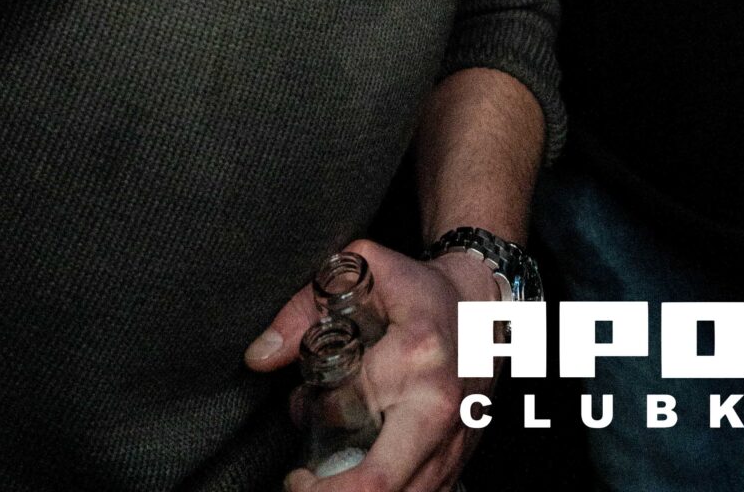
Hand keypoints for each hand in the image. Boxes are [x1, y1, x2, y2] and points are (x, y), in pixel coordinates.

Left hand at [247, 235, 496, 491]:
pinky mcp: (457, 465)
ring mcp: (453, 448)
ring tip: (326, 480)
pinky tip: (359, 480)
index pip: (360, 444)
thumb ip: (304, 309)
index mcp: (417, 366)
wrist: (483, 306)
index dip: (315, 469)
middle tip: (302, 486)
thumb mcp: (366, 273)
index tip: (295, 464)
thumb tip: (260, 357)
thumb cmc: (421, 293)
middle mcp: (440, 417)